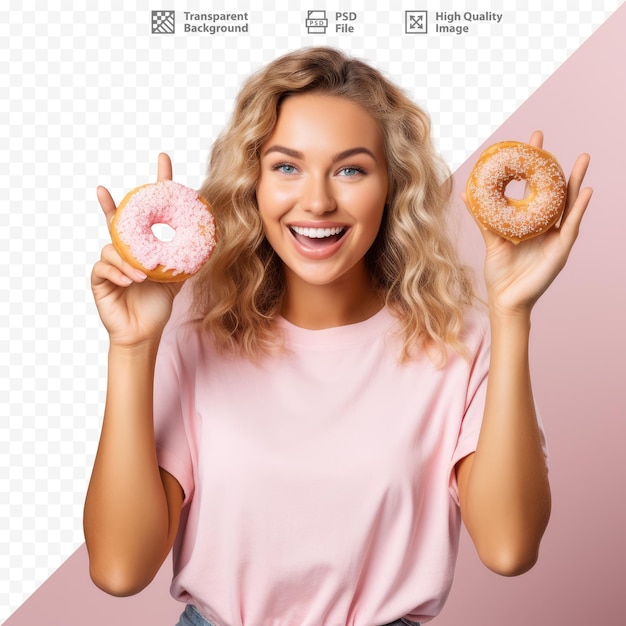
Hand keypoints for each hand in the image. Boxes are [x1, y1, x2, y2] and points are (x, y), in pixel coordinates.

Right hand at [91, 153, 183, 346]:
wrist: (144, 331)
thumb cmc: (158, 303)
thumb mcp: (178, 276)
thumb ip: (188, 258)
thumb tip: (210, 241)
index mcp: (143, 246)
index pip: (149, 212)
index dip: (156, 186)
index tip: (164, 160)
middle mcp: (124, 250)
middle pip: (116, 221)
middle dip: (110, 204)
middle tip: (102, 187)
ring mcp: (110, 263)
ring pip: (111, 248)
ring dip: (127, 260)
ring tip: (142, 274)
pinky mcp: (100, 280)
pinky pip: (103, 267)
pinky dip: (118, 272)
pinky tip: (130, 280)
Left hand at [464, 131, 592, 317]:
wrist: (506, 299)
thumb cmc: (500, 272)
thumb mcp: (492, 240)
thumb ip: (483, 217)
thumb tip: (466, 193)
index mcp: (530, 221)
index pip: (534, 187)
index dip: (533, 165)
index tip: (532, 141)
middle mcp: (545, 225)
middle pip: (554, 191)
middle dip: (555, 166)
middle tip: (552, 142)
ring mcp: (555, 236)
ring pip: (568, 204)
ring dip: (576, 181)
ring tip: (581, 159)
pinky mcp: (561, 249)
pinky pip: (572, 225)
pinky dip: (579, 209)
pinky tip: (585, 191)